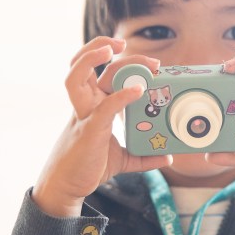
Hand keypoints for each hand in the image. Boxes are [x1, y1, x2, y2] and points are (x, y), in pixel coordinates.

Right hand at [32, 37, 171, 216]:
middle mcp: (86, 104)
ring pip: (77, 75)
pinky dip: (121, 96)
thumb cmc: (88, 166)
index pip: (102, 70)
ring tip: (113, 48)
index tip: (153, 65)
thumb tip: (168, 156)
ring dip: (91, 56)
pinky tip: (137, 91)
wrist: (67, 187)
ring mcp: (84, 115)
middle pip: (88, 64)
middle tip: (149, 60)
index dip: (124, 60)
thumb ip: (144, 156)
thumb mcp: (122, 159)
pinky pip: (103, 108)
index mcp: (94, 104)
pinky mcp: (89, 131)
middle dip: (107, 47)